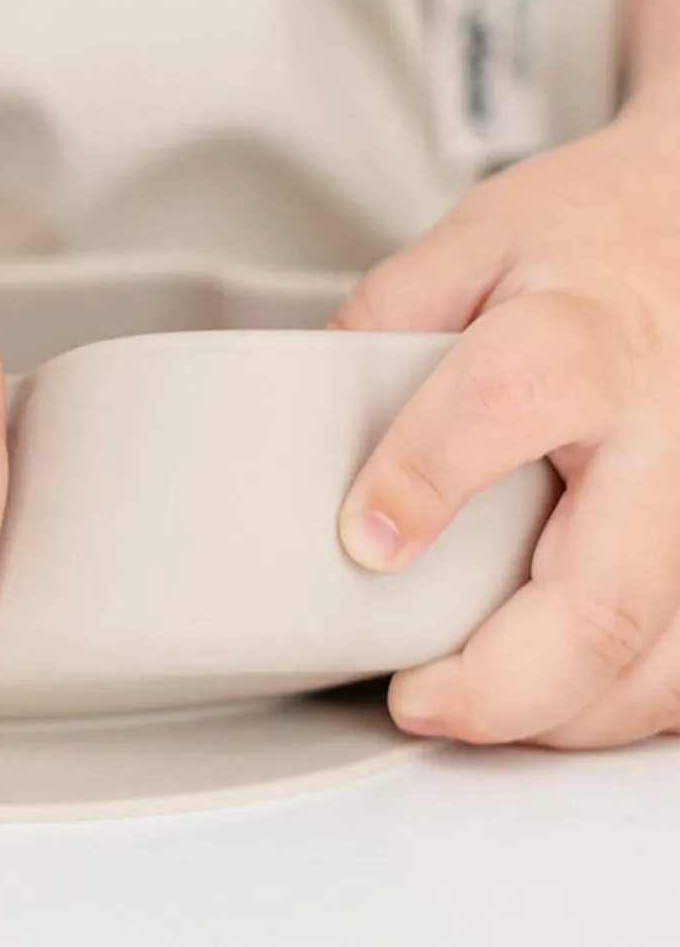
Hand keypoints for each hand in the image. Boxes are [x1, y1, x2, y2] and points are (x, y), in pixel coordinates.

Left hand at [333, 109, 679, 748]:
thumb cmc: (601, 229)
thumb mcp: (472, 241)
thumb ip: (382, 326)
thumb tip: (303, 423)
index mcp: (586, 332)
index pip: (506, 403)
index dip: (422, 480)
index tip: (359, 540)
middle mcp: (673, 426)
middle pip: (604, 597)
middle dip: (500, 686)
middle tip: (414, 700)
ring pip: (666, 664)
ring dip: (561, 717)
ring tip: (474, 703)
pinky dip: (623, 704)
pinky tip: (559, 695)